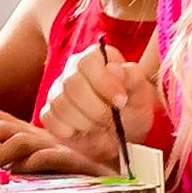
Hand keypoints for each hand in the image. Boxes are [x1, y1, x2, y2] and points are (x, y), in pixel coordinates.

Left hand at [0, 104, 92, 174]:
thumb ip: (13, 163)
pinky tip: (21, 172)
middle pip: (2, 126)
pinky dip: (30, 164)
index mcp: (29, 132)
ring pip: (19, 140)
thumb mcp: (36, 164)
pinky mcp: (69, 159)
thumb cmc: (72, 171)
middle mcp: (38, 135)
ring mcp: (54, 145)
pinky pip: (45, 158)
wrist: (113, 175)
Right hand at [36, 44, 163, 165]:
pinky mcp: (49, 114)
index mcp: (95, 58)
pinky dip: (70, 131)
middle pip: (72, 84)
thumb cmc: (133, 109)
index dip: (103, 82)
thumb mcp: (142, 94)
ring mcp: (57, 92)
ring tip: (101, 127)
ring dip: (85, 122)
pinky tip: (85, 132)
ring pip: (60, 104)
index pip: (87, 62)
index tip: (121, 101)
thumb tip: (113, 68)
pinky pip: (51, 120)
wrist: (125, 135)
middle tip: (112, 120)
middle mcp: (72, 70)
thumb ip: (132, 77)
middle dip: (96, 108)